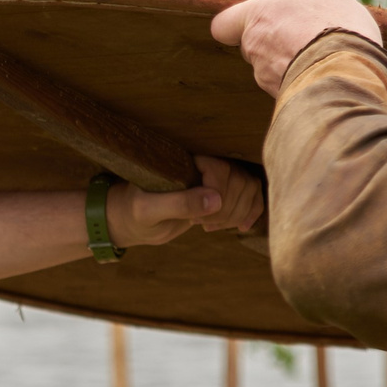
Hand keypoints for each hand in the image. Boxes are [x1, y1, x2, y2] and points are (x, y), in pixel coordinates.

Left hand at [107, 155, 266, 247]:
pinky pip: (252, 194)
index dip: (216, 197)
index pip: (221, 170)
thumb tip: (216, 200)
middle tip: (201, 225)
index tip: (195, 219)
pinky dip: (251, 212)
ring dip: (237, 212)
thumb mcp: (149, 210)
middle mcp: (204, 163)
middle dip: (227, 209)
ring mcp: (215, 176)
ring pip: (249, 186)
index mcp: (184, 159)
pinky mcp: (222, 190)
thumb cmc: (135, 212)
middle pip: (240, 179)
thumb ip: (179, 203)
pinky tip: (240, 227)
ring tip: (210, 226)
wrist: (134, 220)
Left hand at [209, 0, 379, 95]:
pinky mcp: (277, 97)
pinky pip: (284, 86)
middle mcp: (254, 47)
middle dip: (273, 41)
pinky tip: (323, 75)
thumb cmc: (338, 29)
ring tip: (321, 57)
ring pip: (269, 67)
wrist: (348, 77)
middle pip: (252, 45)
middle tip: (305, 36)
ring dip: (288, 62)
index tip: (261, 21)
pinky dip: (297, 80)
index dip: (237, 24)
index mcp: (259, 15)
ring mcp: (263, 76)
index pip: (223, 25)